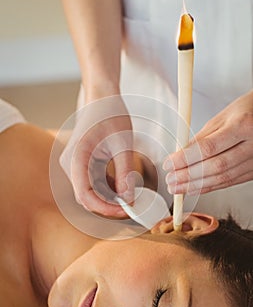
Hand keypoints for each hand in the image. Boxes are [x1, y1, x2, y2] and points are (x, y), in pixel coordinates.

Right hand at [60, 95, 133, 217]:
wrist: (102, 97)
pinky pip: (93, 183)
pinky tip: (123, 185)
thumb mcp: (123, 144)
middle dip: (108, 205)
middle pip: (86, 196)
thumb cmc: (110, 114)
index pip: (84, 195)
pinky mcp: (83, 164)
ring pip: (91, 192)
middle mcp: (71, 164)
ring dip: (109, 197)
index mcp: (76, 158)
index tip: (124, 209)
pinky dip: (108, 188)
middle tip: (131, 206)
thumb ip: (125, 173)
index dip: (104, 207)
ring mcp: (75, 165)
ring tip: (130, 195)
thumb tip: (128, 198)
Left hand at [163, 89, 252, 194]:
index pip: (208, 147)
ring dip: (196, 186)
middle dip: (188, 176)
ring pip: (223, 178)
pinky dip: (210, 187)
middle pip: (215, 167)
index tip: (169, 164)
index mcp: (242, 126)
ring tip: (177, 187)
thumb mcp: (222, 118)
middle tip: (170, 180)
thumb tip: (180, 155)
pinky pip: (230, 182)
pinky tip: (195, 188)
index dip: (185, 159)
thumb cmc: (247, 111)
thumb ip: (202, 137)